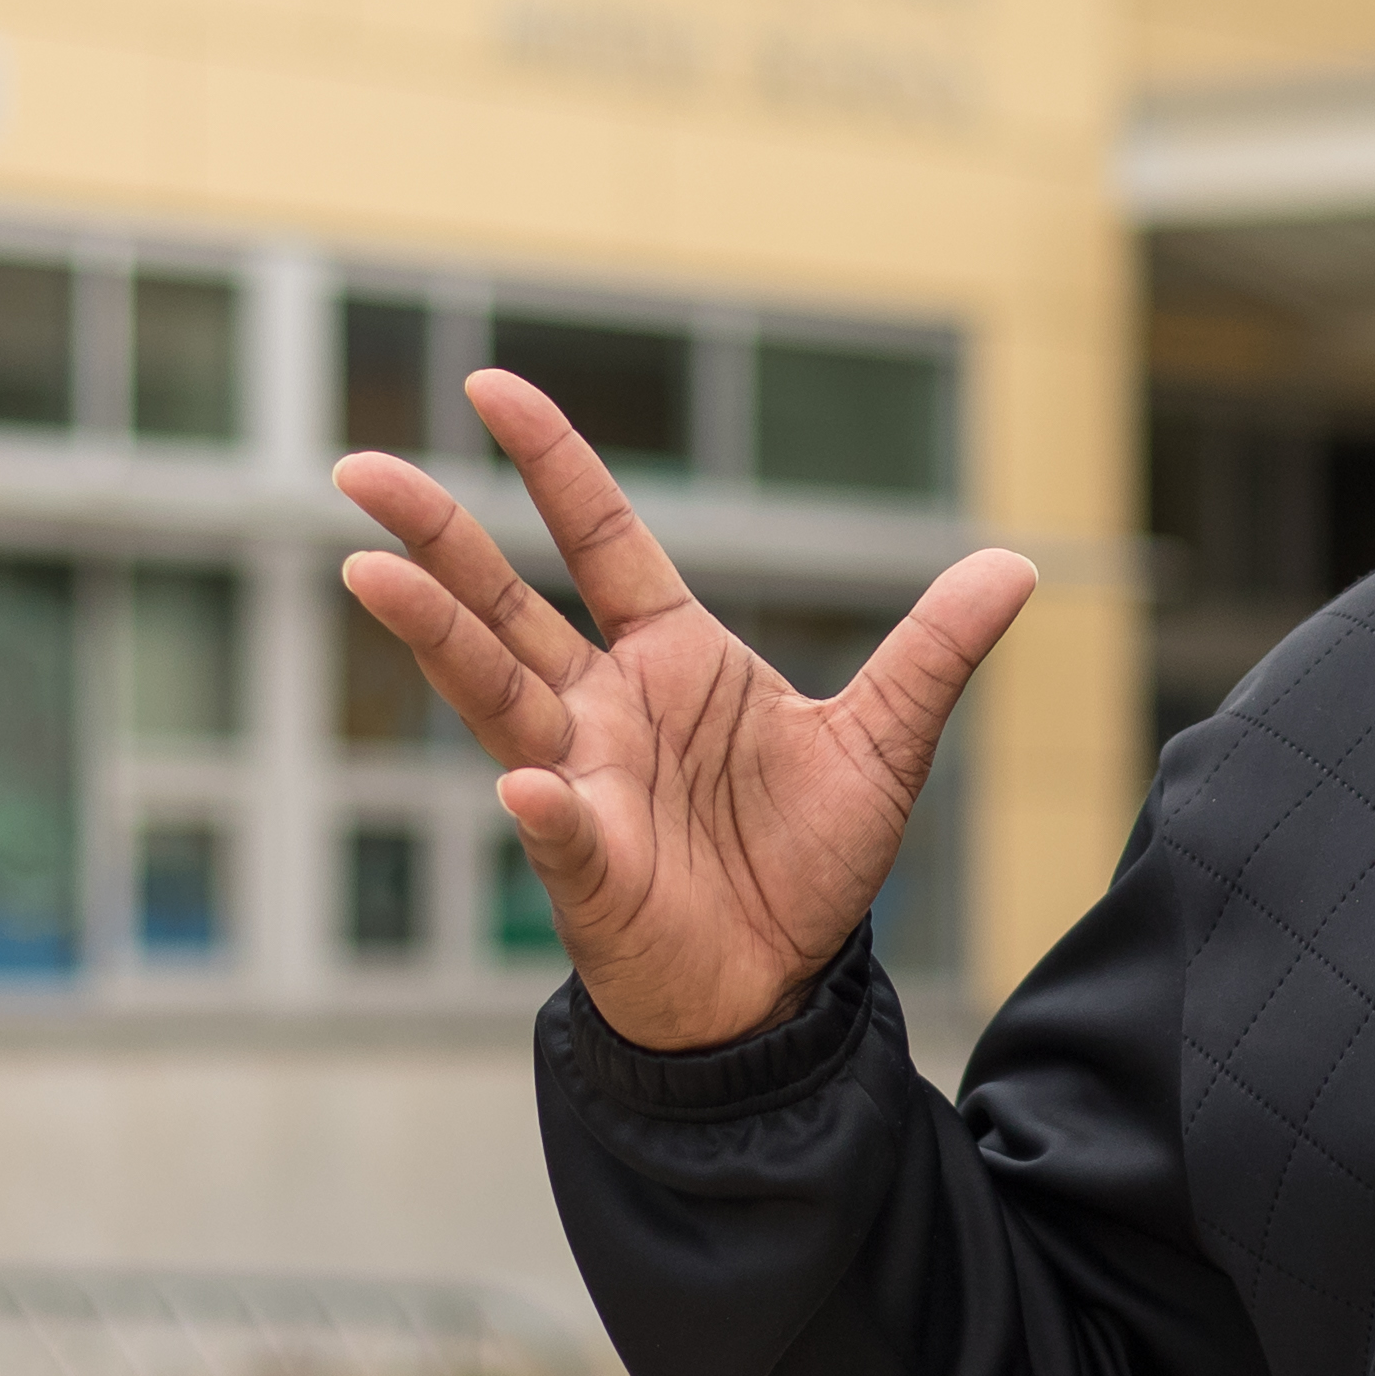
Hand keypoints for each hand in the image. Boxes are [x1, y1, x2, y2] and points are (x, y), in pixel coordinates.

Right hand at [338, 371, 1034, 1053]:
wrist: (781, 987)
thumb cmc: (806, 862)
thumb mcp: (885, 744)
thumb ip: (933, 652)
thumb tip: (1016, 564)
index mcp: (670, 656)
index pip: (598, 537)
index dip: (550, 462)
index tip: (490, 387)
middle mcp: (605, 706)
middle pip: (503, 603)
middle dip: (434, 534)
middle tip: (358, 469)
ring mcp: (582, 780)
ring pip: (493, 693)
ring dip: (436, 636)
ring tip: (369, 573)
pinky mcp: (590, 866)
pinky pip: (559, 829)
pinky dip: (546, 806)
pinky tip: (527, 782)